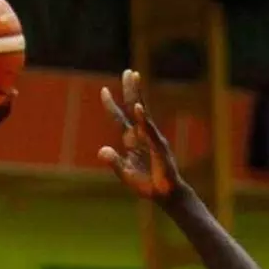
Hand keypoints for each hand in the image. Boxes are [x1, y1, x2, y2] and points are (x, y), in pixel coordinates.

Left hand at [98, 69, 183, 200]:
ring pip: (144, 114)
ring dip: (138, 95)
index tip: (104, 90)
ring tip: (135, 78)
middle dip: (131, 90)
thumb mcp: (126, 174)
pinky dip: (144, 120)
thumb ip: (114, 162)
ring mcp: (152, 139)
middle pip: (134, 109)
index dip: (112, 106)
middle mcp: (142, 136)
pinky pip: (149, 131)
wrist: (167, 196)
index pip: (120, 119)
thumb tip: (102, 151)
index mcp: (132, 141)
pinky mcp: (160, 147)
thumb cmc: (148, 185)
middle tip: (129, 72)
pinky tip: (139, 108)